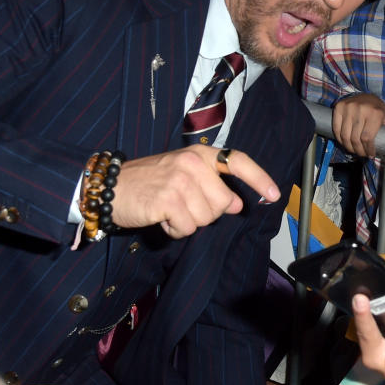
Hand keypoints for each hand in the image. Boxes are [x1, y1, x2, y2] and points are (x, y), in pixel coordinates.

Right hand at [112, 146, 279, 238]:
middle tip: (184, 206)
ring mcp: (180, 180)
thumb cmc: (149, 182)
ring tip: (170, 210)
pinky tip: (161, 218)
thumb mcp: (183, 175)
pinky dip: (175, 230)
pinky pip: (187, 228)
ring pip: (207, 219)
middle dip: (208, 213)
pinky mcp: (167, 200)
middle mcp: (192, 163)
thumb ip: (212, 185)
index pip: (238, 161)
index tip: (274, 194)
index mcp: (200, 154)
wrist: (110, 187)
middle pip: (224, 203)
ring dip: (189, 222)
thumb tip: (236, 204)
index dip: (259, 178)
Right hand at [332, 93, 384, 157]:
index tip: (370, 155)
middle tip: (361, 154)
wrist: (366, 96)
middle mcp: (361, 108)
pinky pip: (336, 128)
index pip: (367, 138)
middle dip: (358, 150)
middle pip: (355, 138)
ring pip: (345, 135)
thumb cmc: (379, 111)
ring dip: (348, 147)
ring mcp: (349, 107)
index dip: (368, 150)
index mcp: (376, 113)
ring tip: (354, 149)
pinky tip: (345, 142)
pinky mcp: (339, 107)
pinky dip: (339, 138)